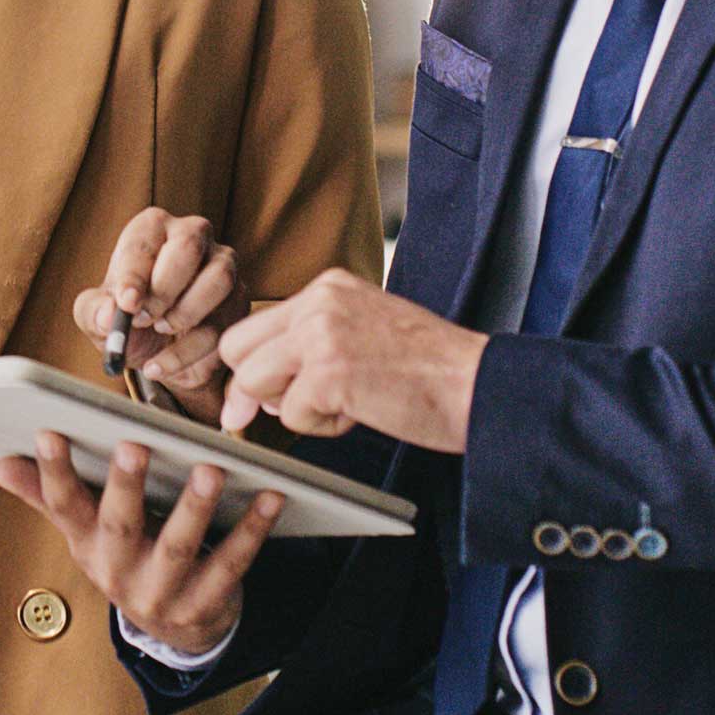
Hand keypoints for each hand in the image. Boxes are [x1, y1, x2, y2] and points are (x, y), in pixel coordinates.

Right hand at [0, 433, 281, 656]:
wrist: (176, 627)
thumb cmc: (127, 554)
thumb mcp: (86, 530)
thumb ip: (48, 493)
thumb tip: (0, 464)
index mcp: (87, 545)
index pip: (64, 506)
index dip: (53, 472)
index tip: (49, 432)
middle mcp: (118, 573)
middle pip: (119, 526)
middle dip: (125, 487)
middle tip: (134, 445)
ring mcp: (161, 594)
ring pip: (178, 549)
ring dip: (195, 508)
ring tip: (211, 469)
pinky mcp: (204, 606)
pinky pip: (230, 566)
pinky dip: (252, 531)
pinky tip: (269, 495)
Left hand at [73, 207, 247, 420]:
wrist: (159, 350)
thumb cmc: (128, 317)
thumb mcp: (98, 316)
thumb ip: (95, 312)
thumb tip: (110, 315)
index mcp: (152, 228)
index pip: (147, 239)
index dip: (135, 272)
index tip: (127, 303)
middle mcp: (193, 235)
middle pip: (190, 244)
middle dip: (164, 288)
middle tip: (143, 319)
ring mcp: (223, 266)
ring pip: (219, 279)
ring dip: (185, 314)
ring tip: (160, 332)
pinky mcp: (239, 301)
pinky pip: (223, 324)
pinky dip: (188, 352)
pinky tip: (161, 364)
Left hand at [216, 268, 488, 451]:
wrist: (476, 383)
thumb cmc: (428, 370)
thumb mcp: (363, 332)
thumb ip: (311, 346)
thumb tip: (251, 394)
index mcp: (328, 287)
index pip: (255, 326)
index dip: (254, 369)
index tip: (265, 398)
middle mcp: (319, 301)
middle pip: (237, 350)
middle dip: (255, 389)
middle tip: (299, 407)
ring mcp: (322, 333)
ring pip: (254, 383)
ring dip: (293, 408)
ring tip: (345, 404)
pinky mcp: (330, 371)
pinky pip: (291, 416)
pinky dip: (323, 428)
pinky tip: (362, 412)